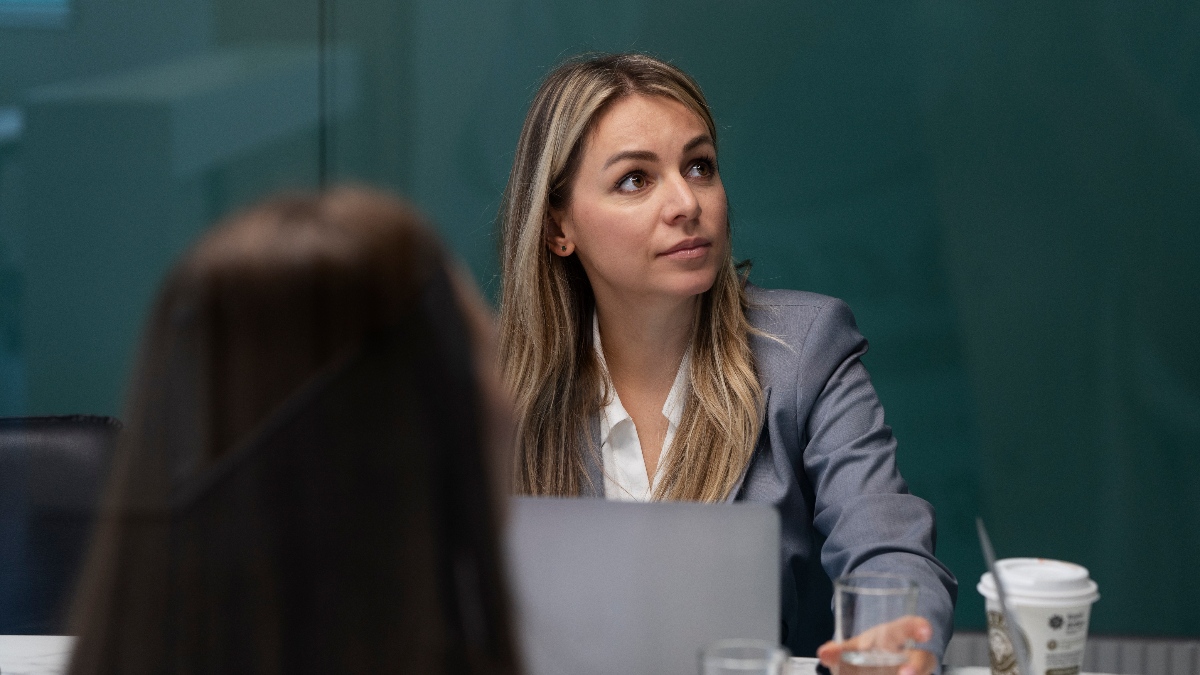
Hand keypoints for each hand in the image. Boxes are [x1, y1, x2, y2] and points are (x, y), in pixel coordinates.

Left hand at [816, 615, 936, 674]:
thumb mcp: (854, 648)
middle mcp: (911, 656)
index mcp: (896, 637)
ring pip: (921, 672)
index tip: (925, 632)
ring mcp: (914, 669)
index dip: (918, 627)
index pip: (910, 627)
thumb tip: (825, 653)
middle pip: (923, 658)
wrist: (876, 665)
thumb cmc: (869, 651)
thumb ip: (841, 650)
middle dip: (917, 665)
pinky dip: (908, 674)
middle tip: (906, 673)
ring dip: (913, 672)